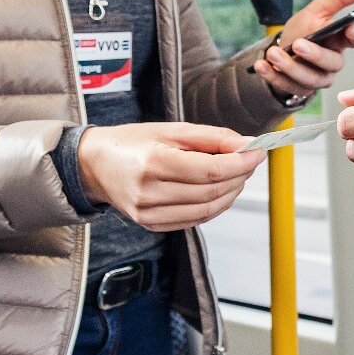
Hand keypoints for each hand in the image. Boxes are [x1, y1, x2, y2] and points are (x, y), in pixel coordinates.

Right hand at [77, 123, 263, 230]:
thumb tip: (246, 145)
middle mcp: (150, 192)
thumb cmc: (132, 143)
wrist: (95, 165)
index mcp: (154, 162)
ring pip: (208, 209)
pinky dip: (214, 205)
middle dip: (240, 176)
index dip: (241, 163)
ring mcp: (149, 213)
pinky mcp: (151, 225)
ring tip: (236, 173)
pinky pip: (195, 220)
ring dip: (231, 192)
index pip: (211, 170)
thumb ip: (212, 137)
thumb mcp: (171, 129)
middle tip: (249, 160)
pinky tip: (218, 190)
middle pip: (212, 191)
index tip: (258, 151)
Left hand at [254, 0, 353, 100]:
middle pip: (333, 63)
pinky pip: (287, 86)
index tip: (351, 27)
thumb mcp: (319, 9)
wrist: (282, 46)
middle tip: (299, 44)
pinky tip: (263, 66)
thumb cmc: (305, 29)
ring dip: (290, 66)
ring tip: (274, 54)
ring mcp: (317, 78)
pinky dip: (273, 76)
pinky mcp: (299, 88)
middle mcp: (332, 62)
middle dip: (315, 54)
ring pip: (310, 78)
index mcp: (341, 40)